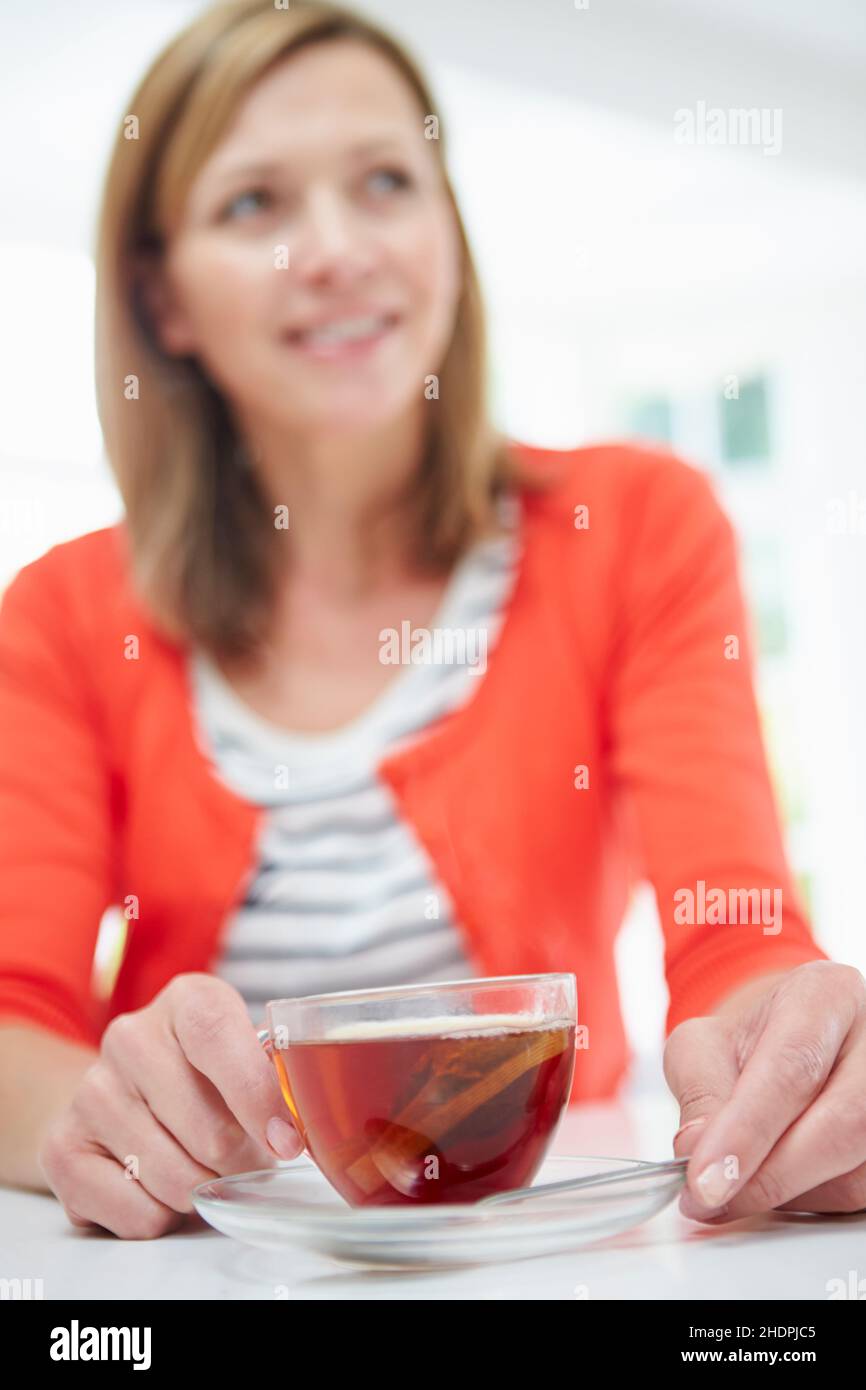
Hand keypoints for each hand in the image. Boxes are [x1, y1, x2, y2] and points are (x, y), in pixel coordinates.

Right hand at [39, 973, 303, 1237]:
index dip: (256, 1095)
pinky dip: (162, 1215)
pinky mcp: (62, 1148)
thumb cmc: (204, 1076)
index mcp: (188, 1000)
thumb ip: (277, 1076)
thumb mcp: (244, 1054)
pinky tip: (156, 1184)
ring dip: (202, 1189)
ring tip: (199, 1166)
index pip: (218, 1036)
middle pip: (207, 1129)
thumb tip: (304, 1124)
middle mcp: (131, 1036)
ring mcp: (91, 1091)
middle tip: (244, 1159)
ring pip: (175, 1179)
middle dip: (240, 1162)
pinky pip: (138, 1212)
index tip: (287, 1143)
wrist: (120, 1093)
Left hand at [663, 960, 865, 1222]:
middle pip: (842, 1122)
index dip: (747, 1130)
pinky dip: (811, 1202)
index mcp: (825, 996)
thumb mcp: (704, 1046)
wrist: (786, 1048)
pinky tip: (774, 1187)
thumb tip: (697, 1149)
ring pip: (856, 1170)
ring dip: (788, 1194)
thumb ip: (698, 1092)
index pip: (792, 1066)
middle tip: (711, 1199)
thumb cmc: (747, 1045)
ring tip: (736, 1186)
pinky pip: (862, 1193)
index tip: (704, 1179)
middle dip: (771, 1175)